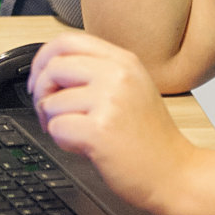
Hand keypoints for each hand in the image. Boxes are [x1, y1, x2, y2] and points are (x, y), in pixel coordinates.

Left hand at [27, 30, 199, 211]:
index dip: (44, 58)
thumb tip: (50, 68)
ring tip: (78, 135)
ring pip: (51, 102)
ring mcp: (110, 101)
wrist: (175, 173)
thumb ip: (97, 72)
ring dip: (54, 123)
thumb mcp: (132, 89)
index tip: (39, 77)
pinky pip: (56, 127)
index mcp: (124, 61)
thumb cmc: (150, 138)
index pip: (68, 41)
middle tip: (48, 112)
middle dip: (41, 92)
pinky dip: (62, 141)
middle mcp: (118, 75)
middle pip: (53, 67)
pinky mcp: (100, 130)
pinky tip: (83, 146)